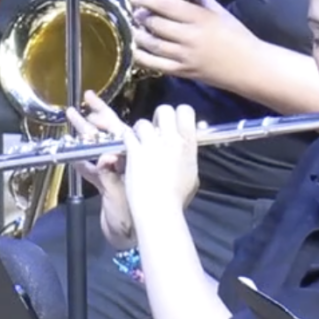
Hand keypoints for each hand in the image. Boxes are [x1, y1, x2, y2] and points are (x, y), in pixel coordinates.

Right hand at [64, 94, 134, 243]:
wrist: (133, 237)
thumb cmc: (141, 216)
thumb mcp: (127, 192)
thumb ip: (112, 175)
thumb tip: (105, 157)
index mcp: (140, 157)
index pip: (125, 130)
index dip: (109, 115)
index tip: (94, 103)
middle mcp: (126, 161)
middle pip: (110, 133)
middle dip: (96, 117)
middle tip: (84, 102)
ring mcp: (114, 172)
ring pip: (97, 147)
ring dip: (84, 133)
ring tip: (72, 117)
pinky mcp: (104, 185)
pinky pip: (89, 168)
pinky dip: (80, 160)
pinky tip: (70, 152)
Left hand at [120, 103, 202, 223]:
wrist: (159, 208)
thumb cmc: (176, 198)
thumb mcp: (192, 176)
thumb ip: (187, 158)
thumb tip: (185, 152)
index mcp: (188, 145)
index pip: (186, 111)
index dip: (177, 114)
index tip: (172, 123)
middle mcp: (172, 139)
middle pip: (164, 110)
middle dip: (157, 117)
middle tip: (154, 130)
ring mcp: (152, 144)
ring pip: (143, 122)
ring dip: (139, 131)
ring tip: (138, 143)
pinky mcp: (134, 150)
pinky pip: (128, 134)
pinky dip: (127, 140)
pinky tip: (128, 150)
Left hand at [130, 0, 252, 85]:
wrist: (250, 67)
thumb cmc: (239, 38)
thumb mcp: (223, 14)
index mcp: (200, 18)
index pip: (168, 6)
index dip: (149, 0)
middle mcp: (190, 36)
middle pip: (157, 24)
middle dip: (142, 18)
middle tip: (136, 14)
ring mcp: (185, 56)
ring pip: (154, 44)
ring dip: (140, 36)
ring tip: (135, 29)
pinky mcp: (184, 72)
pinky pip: (157, 65)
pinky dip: (143, 57)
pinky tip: (137, 50)